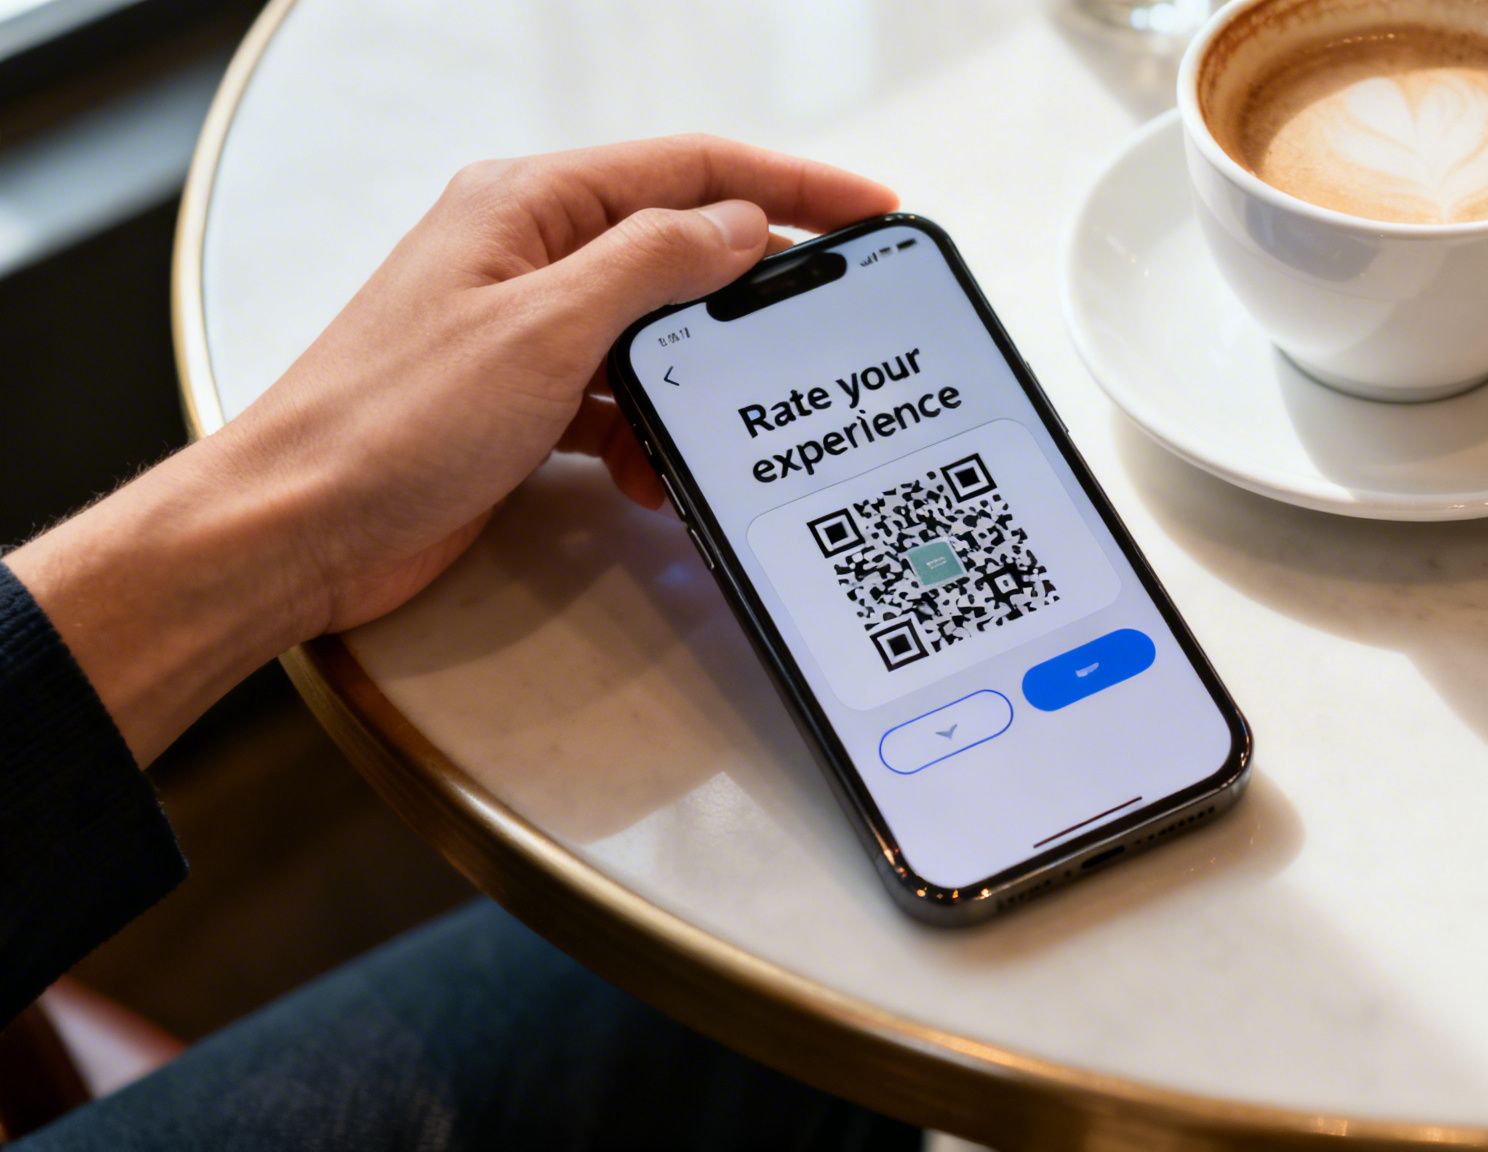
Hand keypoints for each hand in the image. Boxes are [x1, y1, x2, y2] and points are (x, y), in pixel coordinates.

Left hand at [6, 136, 894, 762]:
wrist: (299, 528)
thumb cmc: (388, 421)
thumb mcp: (544, 328)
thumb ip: (652, 263)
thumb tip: (739, 224)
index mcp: (527, 204)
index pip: (688, 169)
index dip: (791, 181)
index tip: (869, 207)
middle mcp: (528, 255)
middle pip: (679, 248)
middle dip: (751, 294)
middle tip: (828, 321)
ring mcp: (525, 330)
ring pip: (656, 335)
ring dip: (699, 383)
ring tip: (737, 419)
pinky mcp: (523, 402)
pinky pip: (620, 402)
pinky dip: (651, 437)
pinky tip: (657, 474)